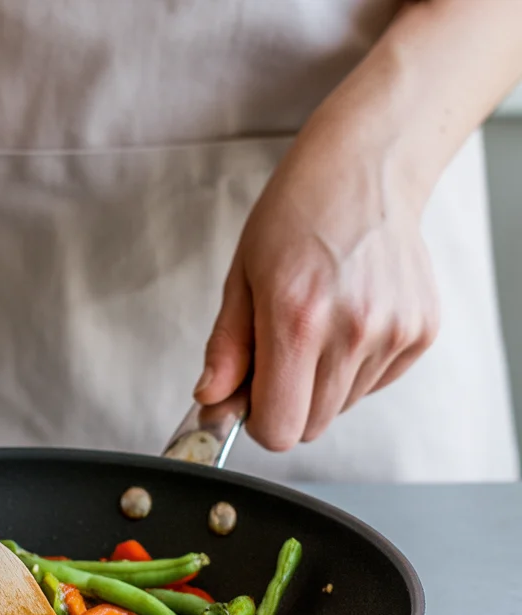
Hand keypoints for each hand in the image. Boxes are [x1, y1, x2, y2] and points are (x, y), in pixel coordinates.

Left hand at [194, 116, 439, 450]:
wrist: (366, 168)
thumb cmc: (296, 216)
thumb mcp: (242, 279)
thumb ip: (226, 349)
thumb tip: (210, 401)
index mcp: (297, 321)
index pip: (280, 429)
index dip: (259, 421)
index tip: (252, 397)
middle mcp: (353, 331)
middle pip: (310, 427)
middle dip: (287, 403)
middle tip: (280, 354)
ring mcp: (393, 333)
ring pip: (341, 407)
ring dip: (321, 384)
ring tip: (318, 325)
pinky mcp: (421, 331)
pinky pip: (375, 384)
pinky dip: (356, 367)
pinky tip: (348, 318)